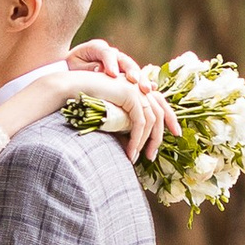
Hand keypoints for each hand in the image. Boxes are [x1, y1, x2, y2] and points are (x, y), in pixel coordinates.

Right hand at [0, 62, 176, 164]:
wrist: (69, 89)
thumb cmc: (84, 102)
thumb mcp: (108, 115)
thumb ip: (123, 123)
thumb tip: (133, 144)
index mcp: (136, 88)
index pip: (160, 104)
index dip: (170, 119)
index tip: (175, 136)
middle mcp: (138, 86)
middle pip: (161, 112)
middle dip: (161, 135)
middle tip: (153, 157)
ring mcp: (135, 88)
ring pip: (152, 120)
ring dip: (145, 142)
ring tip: (135, 158)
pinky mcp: (129, 94)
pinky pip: (140, 121)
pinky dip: (136, 140)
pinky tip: (129, 152)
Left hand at [67, 38, 150, 87]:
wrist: (73, 68)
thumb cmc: (71, 68)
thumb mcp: (74, 66)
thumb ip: (86, 67)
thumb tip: (100, 68)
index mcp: (97, 48)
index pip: (106, 53)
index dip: (111, 63)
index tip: (113, 74)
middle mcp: (112, 53)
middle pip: (124, 60)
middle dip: (131, 71)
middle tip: (135, 81)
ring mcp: (120, 62)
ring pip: (133, 69)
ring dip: (141, 79)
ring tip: (146, 89)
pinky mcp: (124, 72)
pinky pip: (136, 77)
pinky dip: (143, 83)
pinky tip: (152, 91)